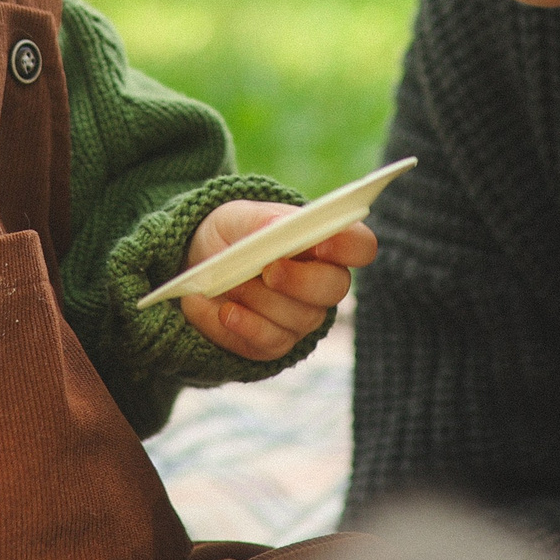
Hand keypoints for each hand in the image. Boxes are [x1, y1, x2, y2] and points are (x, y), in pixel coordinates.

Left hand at [178, 200, 377, 359]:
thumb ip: (261, 220)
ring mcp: (303, 316)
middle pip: (335, 288)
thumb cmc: (232, 235)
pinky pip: (272, 341)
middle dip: (301, 280)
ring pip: (300, 316)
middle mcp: (323, 282)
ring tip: (230, 283)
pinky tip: (226, 311)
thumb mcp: (239, 217)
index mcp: (325, 242)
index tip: (321, 242)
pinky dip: (245, 325)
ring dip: (262, 299)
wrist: (199, 268)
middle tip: (269, 270)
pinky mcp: (277, 342)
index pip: (360, 246)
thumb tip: (277, 227)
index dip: (348, 246)